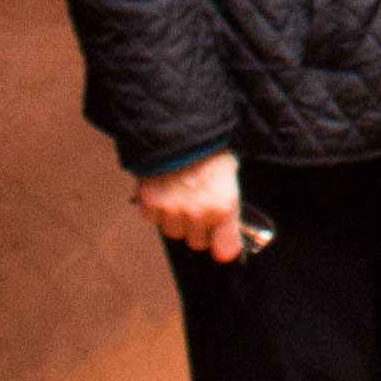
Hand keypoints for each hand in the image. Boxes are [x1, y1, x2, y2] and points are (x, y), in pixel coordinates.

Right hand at [136, 150, 258, 261]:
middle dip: (199, 228)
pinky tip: (165, 191)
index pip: (225, 250)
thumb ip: (228, 204)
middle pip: (197, 242)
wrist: (179, 131)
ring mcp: (172, 212)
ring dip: (177, 220)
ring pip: (174, 232)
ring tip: (181, 195)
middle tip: (199, 207)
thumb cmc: (209, 149)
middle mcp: (198, 215)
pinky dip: (157, 209)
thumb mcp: (230, 175)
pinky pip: (153, 219)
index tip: (221, 241)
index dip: (223, 244)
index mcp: (223, 207)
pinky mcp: (150, 205)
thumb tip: (229, 226)